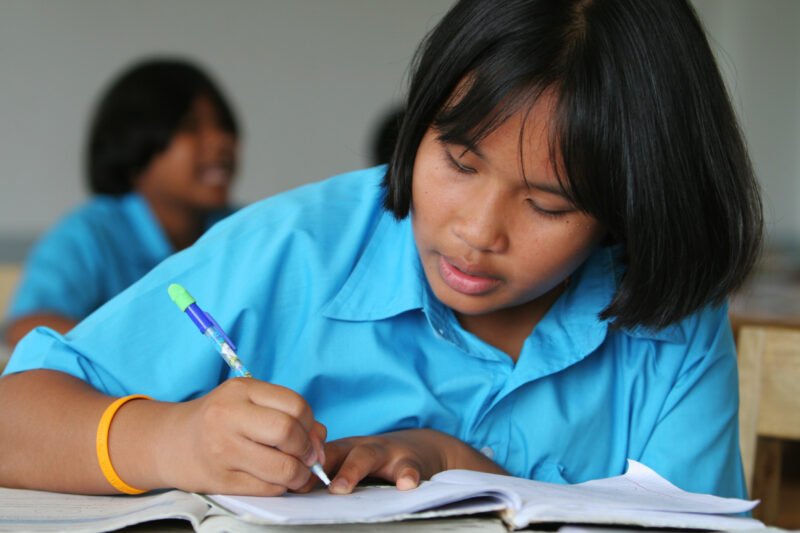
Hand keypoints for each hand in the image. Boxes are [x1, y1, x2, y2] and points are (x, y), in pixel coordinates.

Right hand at [153, 378, 325, 495]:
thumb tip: (320, 439)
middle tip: (306, 456)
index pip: (295, 405)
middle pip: (288, 433)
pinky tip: (275, 480)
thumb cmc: (219, 419)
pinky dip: (280, 487)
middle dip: (307, 449)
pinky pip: (267, 488)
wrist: (170, 442)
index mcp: (241, 390)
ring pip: (282, 467)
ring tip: (295, 472)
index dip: (310, 423)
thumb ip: (285, 412)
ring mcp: (223, 450)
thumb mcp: (248, 401)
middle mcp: (229, 416)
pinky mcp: (220, 480)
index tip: (309, 433)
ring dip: (298, 474)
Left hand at [305, 428, 505, 493]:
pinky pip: (409, 467)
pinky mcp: (411, 460)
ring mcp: (385, 452)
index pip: (316, 455)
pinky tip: (406, 485)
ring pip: (367, 456)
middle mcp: (361, 447)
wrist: (424, 448)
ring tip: (341, 489)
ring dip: (352, 471)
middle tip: (305, 484)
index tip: (285, 483)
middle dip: (320, 468)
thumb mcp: (352, 462)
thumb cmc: (378, 462)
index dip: (301, 467)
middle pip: (337, 452)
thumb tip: (292, 492)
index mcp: (343, 450)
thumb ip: (328, 476)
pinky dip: (407, 475)